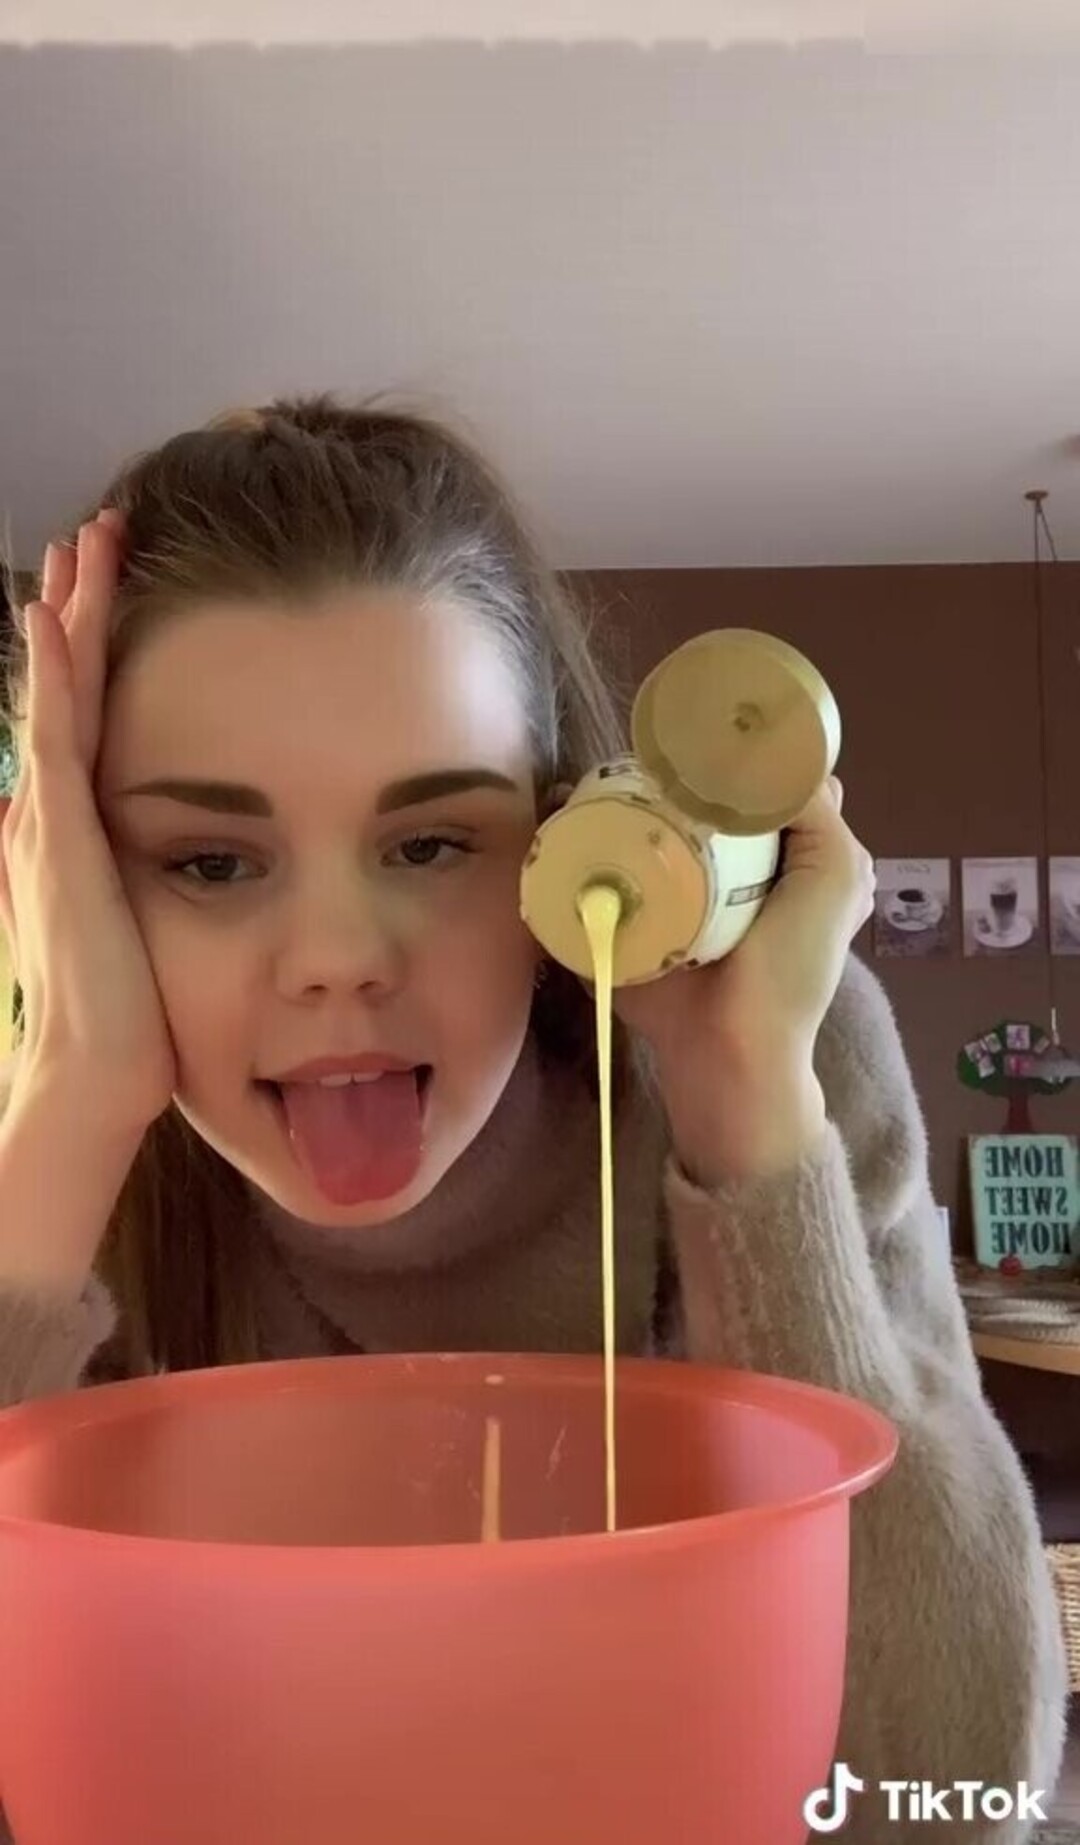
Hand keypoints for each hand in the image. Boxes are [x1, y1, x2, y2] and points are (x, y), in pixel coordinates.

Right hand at [0, 512, 179, 1131]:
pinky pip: (53, 733)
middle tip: (94, 536)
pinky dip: (51, 672)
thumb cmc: (121, 1013)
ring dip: (69, 615)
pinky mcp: (58, 835)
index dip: (89, 651)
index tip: (105, 591)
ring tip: (82, 544)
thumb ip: (116, 883)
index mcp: (68, 830)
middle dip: (77, 609)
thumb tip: (122, 857)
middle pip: (62, 686)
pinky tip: (50, 617)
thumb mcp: (127, 927)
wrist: (93, 1072)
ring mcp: (46, 819)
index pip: (80, 717)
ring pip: (57, 692)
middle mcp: (46, 813)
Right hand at [616, 778, 874, 1182]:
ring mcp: (686, 886)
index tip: (722, 730)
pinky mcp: (641, 907)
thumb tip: (778, 759)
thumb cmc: (793, 963)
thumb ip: (819, 811)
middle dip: (692, 773)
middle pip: (714, 797)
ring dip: (643, 795)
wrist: (730, 1044)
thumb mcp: (837, 875)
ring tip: (623, 771)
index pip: (775, 786)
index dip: (754, 758)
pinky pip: (621, 856)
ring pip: (665, 818)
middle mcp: (742, 866)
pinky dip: (611, 829)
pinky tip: (595, 803)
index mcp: (796, 858)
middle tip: (665, 752)